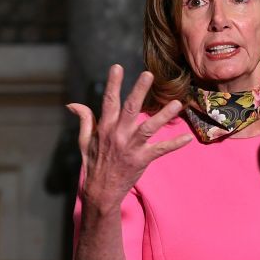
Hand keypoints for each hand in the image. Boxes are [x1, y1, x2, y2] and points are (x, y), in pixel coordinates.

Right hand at [67, 65, 192, 210]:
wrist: (100, 192)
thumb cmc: (93, 164)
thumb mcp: (84, 141)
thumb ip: (84, 120)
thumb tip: (72, 104)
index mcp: (104, 128)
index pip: (109, 101)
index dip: (113, 83)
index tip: (117, 67)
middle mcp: (118, 135)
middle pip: (130, 109)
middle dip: (139, 91)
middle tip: (148, 74)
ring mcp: (131, 148)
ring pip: (149, 128)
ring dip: (163, 115)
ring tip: (177, 103)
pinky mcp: (142, 160)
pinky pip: (160, 150)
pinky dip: (174, 144)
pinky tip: (187, 137)